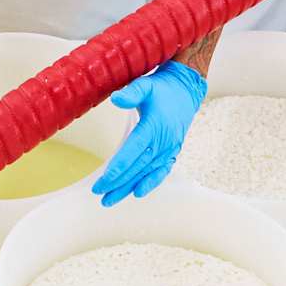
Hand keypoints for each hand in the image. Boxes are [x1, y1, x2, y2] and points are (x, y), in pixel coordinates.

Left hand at [92, 62, 207, 205]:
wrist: (185, 91)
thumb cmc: (162, 89)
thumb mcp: (145, 85)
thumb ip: (131, 93)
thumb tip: (116, 99)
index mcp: (153, 127)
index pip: (132, 152)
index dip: (117, 169)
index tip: (103, 181)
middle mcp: (162, 141)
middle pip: (137, 167)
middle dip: (117, 182)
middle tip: (99, 194)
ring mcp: (168, 149)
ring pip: (146, 172)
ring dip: (128, 187)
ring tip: (110, 200)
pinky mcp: (172, 152)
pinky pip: (161, 171)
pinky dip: (150, 183)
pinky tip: (138, 193)